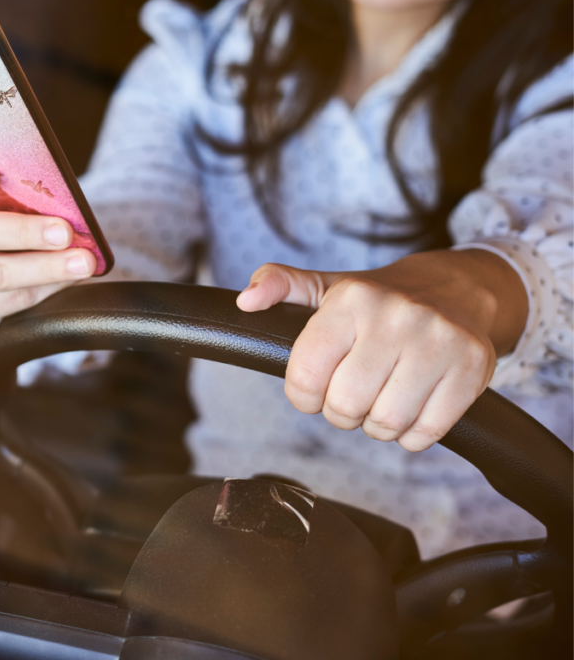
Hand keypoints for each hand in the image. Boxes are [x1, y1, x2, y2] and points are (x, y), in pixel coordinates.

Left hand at [235, 250, 527, 451]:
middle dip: (340, 412)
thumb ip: (279, 285)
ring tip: (379, 399)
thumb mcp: (324, 286)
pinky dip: (411, 435)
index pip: (304, 375)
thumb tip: (246, 302)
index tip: (314, 388)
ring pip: (386, 424)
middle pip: (345, 406)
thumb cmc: (376, 299)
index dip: (303, 395)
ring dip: (376, 425)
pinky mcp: (474, 368)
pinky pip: (427, 433)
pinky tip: (410, 408)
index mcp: (352, 299)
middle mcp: (398, 316)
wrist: (454, 289)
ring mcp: (440, 342)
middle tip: (351, 394)